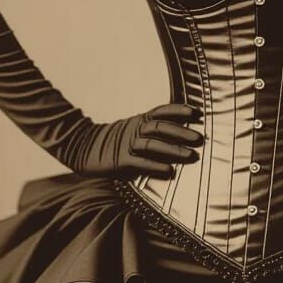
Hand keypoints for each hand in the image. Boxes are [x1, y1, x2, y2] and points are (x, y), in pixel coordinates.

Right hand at [76, 102, 204, 179]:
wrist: (82, 147)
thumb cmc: (115, 141)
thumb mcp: (133, 129)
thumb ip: (152, 132)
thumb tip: (181, 137)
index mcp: (139, 119)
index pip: (162, 111)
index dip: (179, 110)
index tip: (197, 112)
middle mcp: (135, 129)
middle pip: (161, 127)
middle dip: (182, 132)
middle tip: (200, 138)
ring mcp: (127, 144)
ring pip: (153, 144)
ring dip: (173, 150)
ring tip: (191, 156)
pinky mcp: (120, 162)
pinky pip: (140, 163)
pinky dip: (155, 167)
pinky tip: (169, 172)